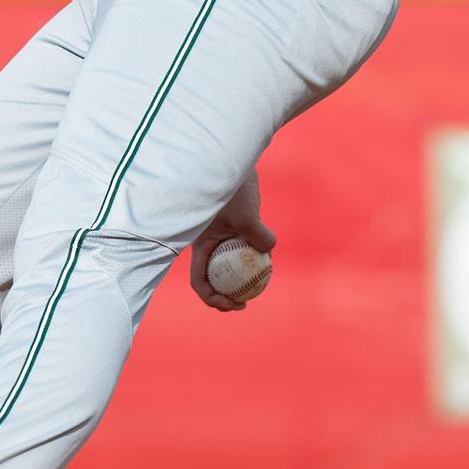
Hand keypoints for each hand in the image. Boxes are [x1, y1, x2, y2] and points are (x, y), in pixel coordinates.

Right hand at [190, 171, 276, 312]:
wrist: (232, 165)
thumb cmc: (232, 190)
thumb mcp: (245, 214)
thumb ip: (258, 234)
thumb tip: (269, 254)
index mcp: (199, 247)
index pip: (200, 282)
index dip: (214, 299)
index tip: (235, 303)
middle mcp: (207, 246)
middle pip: (212, 280)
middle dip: (227, 296)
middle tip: (246, 303)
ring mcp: (220, 239)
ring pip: (229, 267)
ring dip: (242, 278)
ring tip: (262, 281)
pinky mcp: (234, 231)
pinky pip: (241, 252)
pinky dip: (252, 260)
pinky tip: (268, 261)